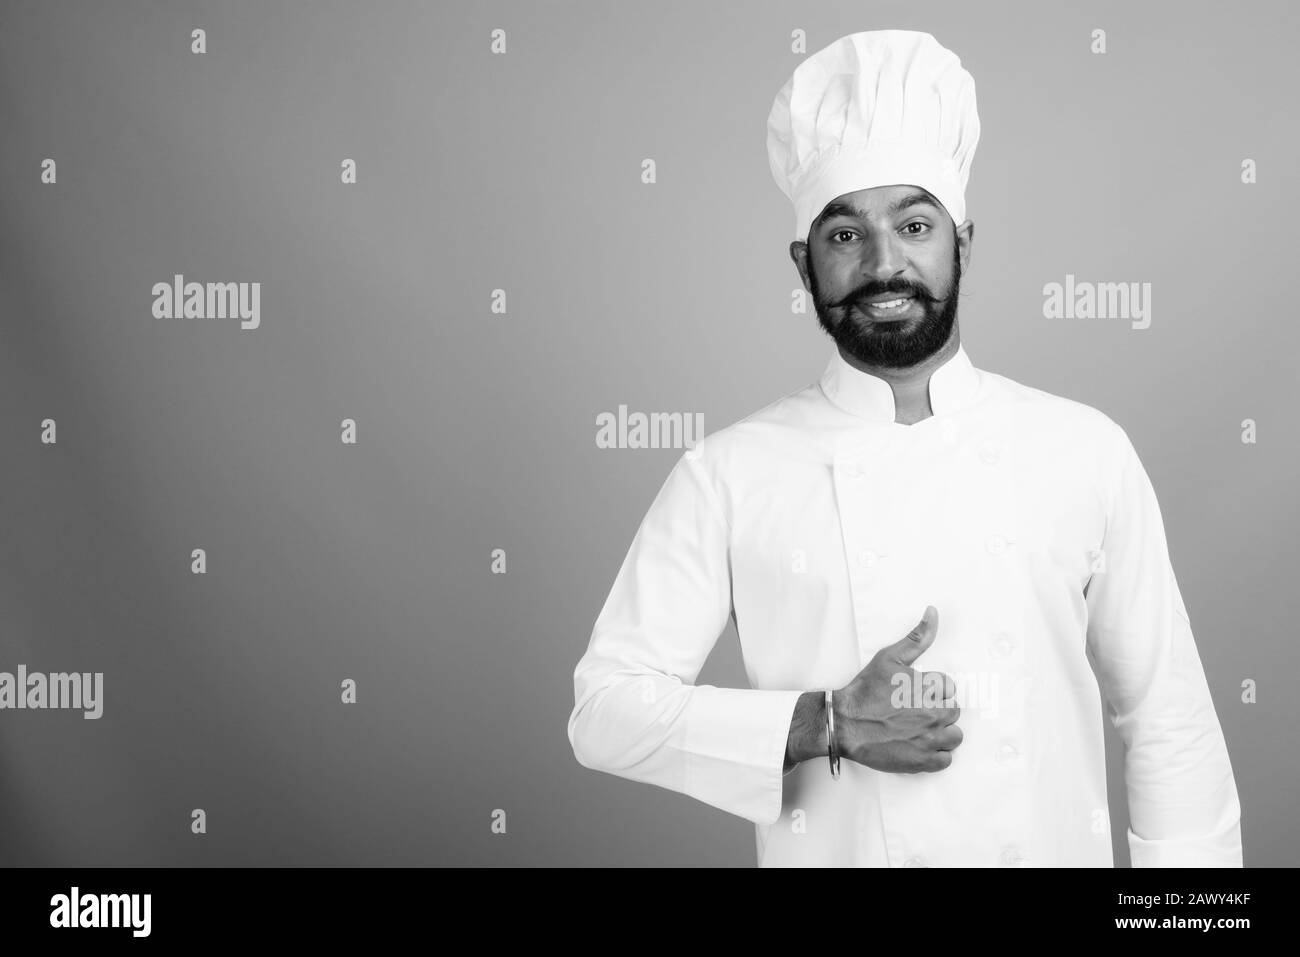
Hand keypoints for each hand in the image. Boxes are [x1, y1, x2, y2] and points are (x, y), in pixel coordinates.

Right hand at [833, 606, 962, 772]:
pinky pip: (946, 759)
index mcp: (928, 687)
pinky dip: (935, 755)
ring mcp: (929, 738)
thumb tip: (933, 612)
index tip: (916, 695)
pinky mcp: (923, 761)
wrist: (844, 723)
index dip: (933, 691)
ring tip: (918, 730)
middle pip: (953, 711)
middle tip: (913, 712)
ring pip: (954, 736)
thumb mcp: (889, 658)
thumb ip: (917, 637)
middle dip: (936, 710)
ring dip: (941, 733)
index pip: (949, 688)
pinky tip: (918, 745)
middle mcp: (933, 712)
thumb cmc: (865, 691)